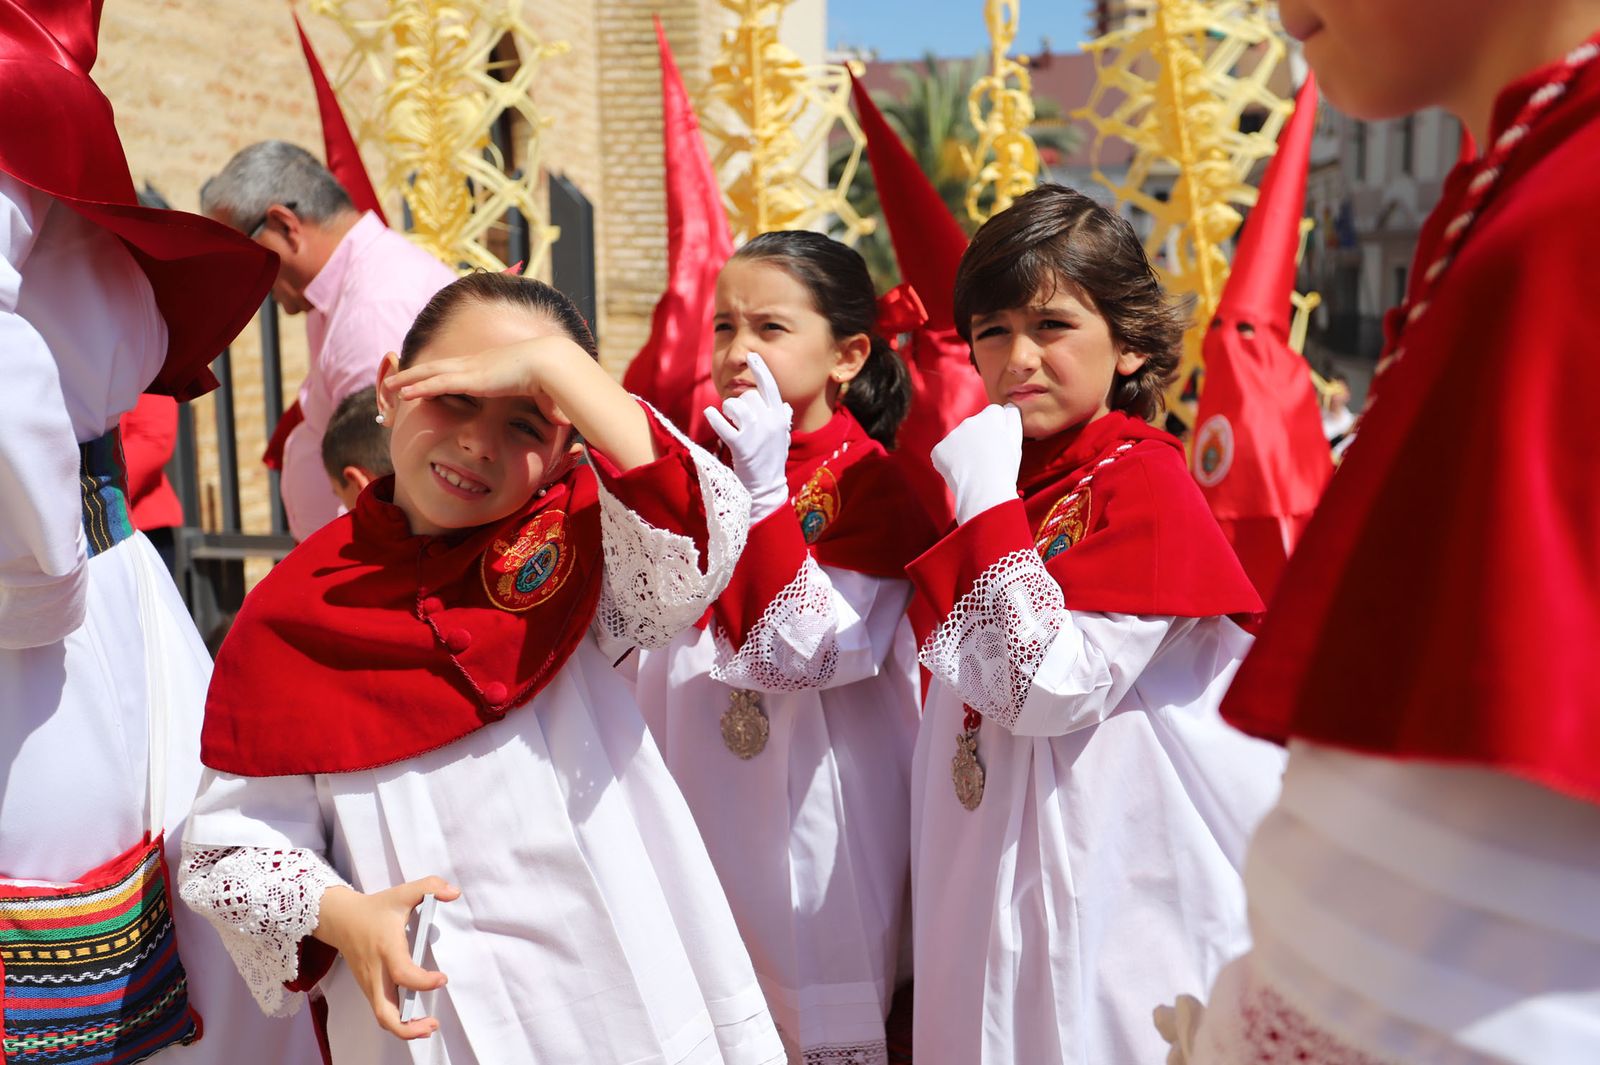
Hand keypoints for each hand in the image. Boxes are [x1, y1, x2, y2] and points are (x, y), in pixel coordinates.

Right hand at [313, 877, 460, 1040]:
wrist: (341, 919)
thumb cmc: (375, 908)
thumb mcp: (403, 892)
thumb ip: (430, 886)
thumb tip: (454, 892)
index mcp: (386, 948)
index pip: (403, 974)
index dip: (423, 982)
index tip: (442, 978)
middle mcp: (376, 972)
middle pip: (385, 1012)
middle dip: (408, 1027)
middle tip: (433, 1024)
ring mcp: (370, 983)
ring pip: (382, 1017)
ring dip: (404, 1029)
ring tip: (429, 1026)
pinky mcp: (369, 988)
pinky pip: (382, 1011)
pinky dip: (398, 1021)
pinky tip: (416, 1018)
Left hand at [382, 336, 584, 430]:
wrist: (553, 364)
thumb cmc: (553, 380)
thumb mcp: (547, 396)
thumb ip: (548, 407)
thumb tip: (563, 421)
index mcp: (491, 368)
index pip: (458, 370)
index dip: (440, 375)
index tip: (427, 380)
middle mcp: (476, 364)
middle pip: (437, 367)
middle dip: (415, 373)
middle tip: (396, 379)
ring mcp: (471, 369)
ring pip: (431, 373)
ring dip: (409, 379)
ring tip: (390, 385)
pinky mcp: (470, 378)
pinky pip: (437, 383)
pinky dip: (418, 387)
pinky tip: (403, 392)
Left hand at [703, 353, 792, 521]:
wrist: (767, 488)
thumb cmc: (771, 461)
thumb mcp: (781, 437)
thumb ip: (781, 418)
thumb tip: (782, 403)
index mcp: (780, 417)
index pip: (771, 386)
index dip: (761, 369)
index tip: (752, 355)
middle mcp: (770, 422)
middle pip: (749, 395)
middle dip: (741, 403)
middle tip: (739, 419)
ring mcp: (756, 433)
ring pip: (735, 405)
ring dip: (728, 411)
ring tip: (730, 422)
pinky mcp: (741, 445)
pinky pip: (722, 423)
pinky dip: (713, 417)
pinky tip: (710, 415)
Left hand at [931, 403, 1021, 523]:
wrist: (984, 491)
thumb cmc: (1004, 469)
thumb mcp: (1016, 441)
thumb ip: (1013, 419)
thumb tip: (1008, 407)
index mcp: (989, 416)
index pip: (993, 413)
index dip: (997, 428)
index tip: (998, 444)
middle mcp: (968, 421)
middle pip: (974, 426)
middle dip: (979, 438)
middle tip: (987, 459)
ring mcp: (951, 435)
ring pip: (959, 440)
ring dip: (964, 450)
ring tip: (974, 468)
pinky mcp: (939, 450)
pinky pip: (945, 453)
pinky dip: (950, 462)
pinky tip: (961, 472)